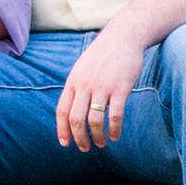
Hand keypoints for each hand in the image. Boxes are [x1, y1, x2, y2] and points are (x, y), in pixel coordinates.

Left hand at [55, 27, 145, 150]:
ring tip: (102, 143)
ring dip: (98, 137)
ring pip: (95, 120)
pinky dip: (114, 130)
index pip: (62, 110)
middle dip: (80, 138)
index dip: (62, 130)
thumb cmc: (103, 55)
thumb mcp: (83, 68)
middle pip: (76, 119)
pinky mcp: (120, 88)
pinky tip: (115, 136)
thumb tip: (72, 111)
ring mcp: (102, 87)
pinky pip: (115, 115)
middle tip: (85, 148)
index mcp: (73, 81)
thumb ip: (77, 87)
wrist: (123, 36)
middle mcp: (85, 85)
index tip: (65, 143)